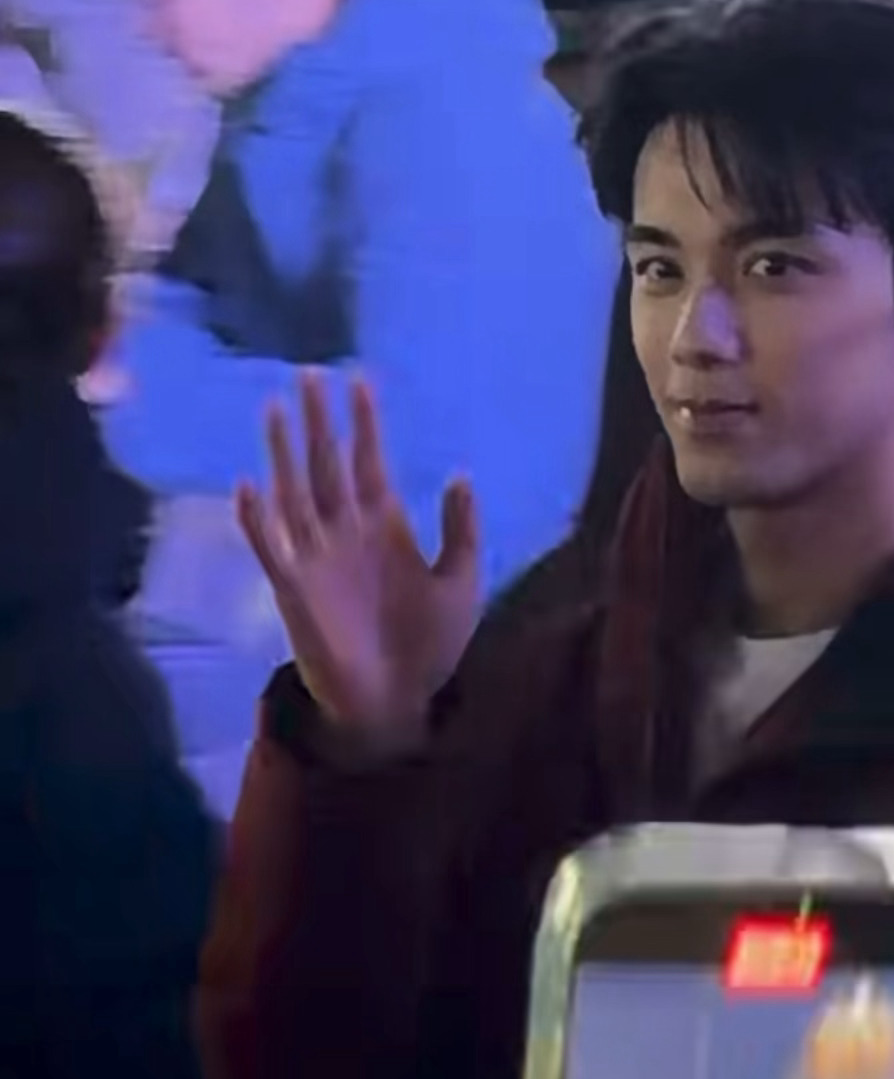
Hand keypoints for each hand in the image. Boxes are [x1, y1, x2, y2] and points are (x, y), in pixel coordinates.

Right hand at [237, 373, 480, 751]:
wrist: (399, 702)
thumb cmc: (429, 645)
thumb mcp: (461, 583)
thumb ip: (461, 531)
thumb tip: (461, 474)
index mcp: (385, 527)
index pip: (370, 462)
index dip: (365, 423)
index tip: (360, 381)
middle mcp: (346, 532)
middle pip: (327, 465)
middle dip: (319, 422)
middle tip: (309, 375)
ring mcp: (316, 558)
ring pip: (295, 493)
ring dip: (284, 454)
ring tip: (274, 410)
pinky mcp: (294, 590)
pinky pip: (271, 548)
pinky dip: (258, 519)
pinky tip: (247, 487)